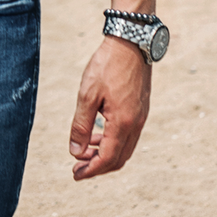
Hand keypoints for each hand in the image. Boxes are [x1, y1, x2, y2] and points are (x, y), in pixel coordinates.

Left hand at [69, 34, 150, 179]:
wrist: (130, 42)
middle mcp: (136, 124)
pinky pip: (128, 135)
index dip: (91, 170)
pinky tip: (99, 132)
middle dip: (98, 166)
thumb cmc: (107, 66)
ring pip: (125, 147)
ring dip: (105, 153)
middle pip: (119, 158)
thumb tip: (76, 152)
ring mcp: (141, 116)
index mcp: (122, 123)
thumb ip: (81, 126)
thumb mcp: (87, 95)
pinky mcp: (141, 108)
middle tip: (78, 167)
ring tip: (84, 149)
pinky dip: (113, 141)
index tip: (75, 175)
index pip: (107, 159)